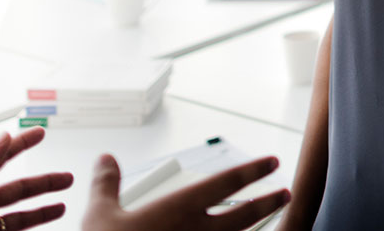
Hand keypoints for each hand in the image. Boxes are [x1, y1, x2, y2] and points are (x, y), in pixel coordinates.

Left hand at [0, 127, 71, 230]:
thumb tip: (4, 136)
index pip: (0, 156)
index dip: (21, 143)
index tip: (40, 133)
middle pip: (17, 188)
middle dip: (44, 182)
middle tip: (67, 178)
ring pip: (18, 214)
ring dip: (42, 210)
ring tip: (62, 206)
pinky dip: (29, 230)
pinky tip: (43, 227)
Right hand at [81, 152, 288, 230]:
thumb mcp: (99, 216)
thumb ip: (106, 184)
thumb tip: (105, 158)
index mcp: (179, 209)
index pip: (226, 182)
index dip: (252, 170)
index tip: (272, 161)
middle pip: (246, 215)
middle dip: (268, 203)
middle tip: (285, 193)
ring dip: (258, 229)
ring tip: (271, 223)